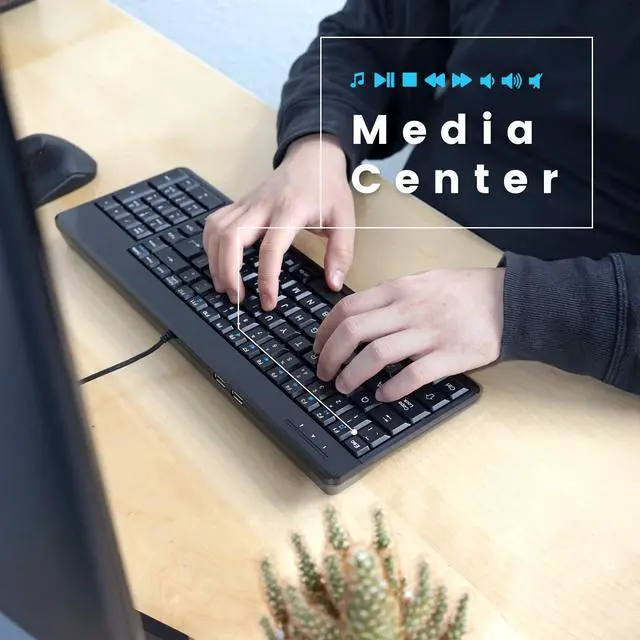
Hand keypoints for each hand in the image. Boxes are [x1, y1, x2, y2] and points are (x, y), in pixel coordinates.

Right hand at [203, 134, 354, 308]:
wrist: (313, 156)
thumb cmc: (328, 188)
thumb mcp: (345, 219)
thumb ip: (341, 253)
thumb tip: (334, 284)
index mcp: (290, 210)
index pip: (271, 248)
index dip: (267, 279)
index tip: (269, 302)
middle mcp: (263, 205)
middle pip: (231, 237)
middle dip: (228, 272)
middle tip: (237, 298)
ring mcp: (247, 203)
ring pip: (217, 230)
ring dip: (214, 261)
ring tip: (224, 286)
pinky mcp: (239, 203)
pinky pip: (215, 223)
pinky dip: (210, 244)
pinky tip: (218, 262)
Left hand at [313, 268, 504, 401]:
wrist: (509, 301)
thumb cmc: (463, 291)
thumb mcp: (422, 280)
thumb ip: (391, 296)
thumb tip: (360, 313)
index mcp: (398, 290)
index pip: (347, 308)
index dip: (325, 331)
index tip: (317, 347)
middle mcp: (408, 310)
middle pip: (353, 333)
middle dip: (330, 357)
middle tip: (324, 373)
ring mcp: (428, 334)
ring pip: (375, 356)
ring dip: (352, 376)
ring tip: (345, 387)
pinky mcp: (448, 357)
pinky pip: (412, 376)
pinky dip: (391, 389)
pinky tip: (382, 396)